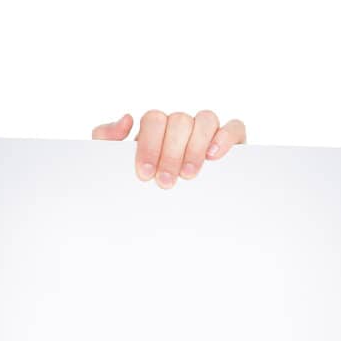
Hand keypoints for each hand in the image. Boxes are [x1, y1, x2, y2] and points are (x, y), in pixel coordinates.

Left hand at [91, 110, 246, 188]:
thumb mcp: (115, 165)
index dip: (149, 145)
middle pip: (178, 120)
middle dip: (171, 153)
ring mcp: (206, 131)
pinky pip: (234, 127)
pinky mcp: (231, 141)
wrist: (161, 222)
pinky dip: (225, 137)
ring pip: (205, 119)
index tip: (144, 174)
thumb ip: (106, 138)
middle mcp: (180, 126)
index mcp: (155, 128)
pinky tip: (214, 156)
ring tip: (188, 175)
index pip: (153, 120)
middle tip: (165, 182)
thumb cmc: (138, 187)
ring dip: (195, 147)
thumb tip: (126, 118)